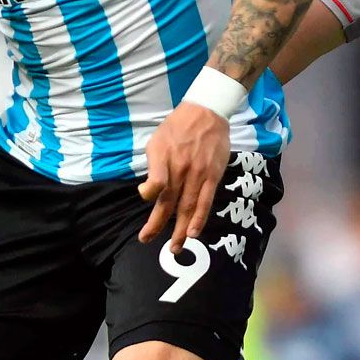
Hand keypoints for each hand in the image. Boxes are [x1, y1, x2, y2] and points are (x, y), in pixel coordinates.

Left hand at [138, 101, 230, 252]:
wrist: (207, 112)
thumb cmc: (177, 128)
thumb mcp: (156, 141)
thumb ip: (152, 167)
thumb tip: (148, 192)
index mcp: (164, 159)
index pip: (156, 182)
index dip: (149, 193)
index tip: (145, 199)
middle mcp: (181, 169)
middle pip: (169, 202)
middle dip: (158, 225)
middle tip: (147, 240)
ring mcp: (198, 174)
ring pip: (188, 207)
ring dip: (180, 230)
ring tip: (175, 247)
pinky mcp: (213, 176)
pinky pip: (206, 201)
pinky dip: (200, 218)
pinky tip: (194, 232)